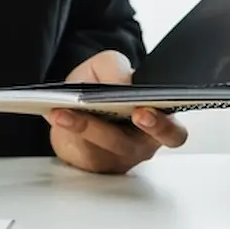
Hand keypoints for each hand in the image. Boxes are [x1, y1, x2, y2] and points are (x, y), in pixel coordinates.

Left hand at [45, 50, 187, 173]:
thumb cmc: (101, 87)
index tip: (146, 111)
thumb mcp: (107, 66)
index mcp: (158, 120)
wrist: (73, 102)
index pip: (173, 131)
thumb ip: (117, 68)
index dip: (163, 125)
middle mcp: (142, 143)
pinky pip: (84, 151)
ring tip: (66, 111)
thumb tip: (123, 83)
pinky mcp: (93, 162)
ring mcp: (118, 156)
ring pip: (107, 147)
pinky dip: (69, 131)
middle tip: (134, 115)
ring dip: (87, 127)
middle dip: (133, 131)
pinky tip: (56, 115)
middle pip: (143, 146)